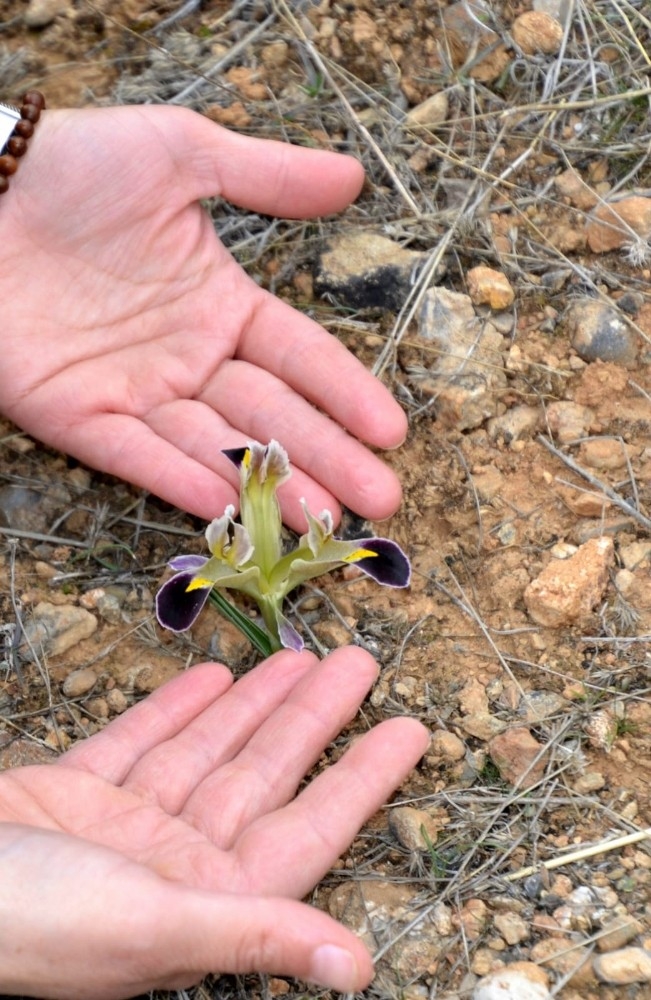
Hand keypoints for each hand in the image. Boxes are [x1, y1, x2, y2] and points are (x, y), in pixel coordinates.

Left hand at [0, 105, 406, 529]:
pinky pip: (135, 454)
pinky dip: (178, 479)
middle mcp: (187, 358)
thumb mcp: (181, 153)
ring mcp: (134, 392)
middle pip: (268, 416)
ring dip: (267, 486)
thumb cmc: (74, 166)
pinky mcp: (75, 415)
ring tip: (322, 522)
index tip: (391, 430)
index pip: (298, 357)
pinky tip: (226, 502)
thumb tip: (353, 178)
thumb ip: (265, 176)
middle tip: (380, 500)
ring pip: (212, 447)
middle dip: (326, 460)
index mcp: (220, 304)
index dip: (345, 393)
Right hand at [0, 647, 427, 998]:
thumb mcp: (154, 928)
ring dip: (256, 701)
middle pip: (268, 772)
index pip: (312, 825)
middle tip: (360, 662)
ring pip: (210, 747)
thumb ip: (256, 937)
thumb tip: (358, 970)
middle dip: (314, 716)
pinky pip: (143, 739)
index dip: (365, 777)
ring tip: (301, 655)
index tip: (412, 730)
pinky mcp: (78, 793)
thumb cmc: (33, 922)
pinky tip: (215, 673)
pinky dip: (178, 706)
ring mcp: (128, 825)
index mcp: (210, 897)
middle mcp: (178, 861)